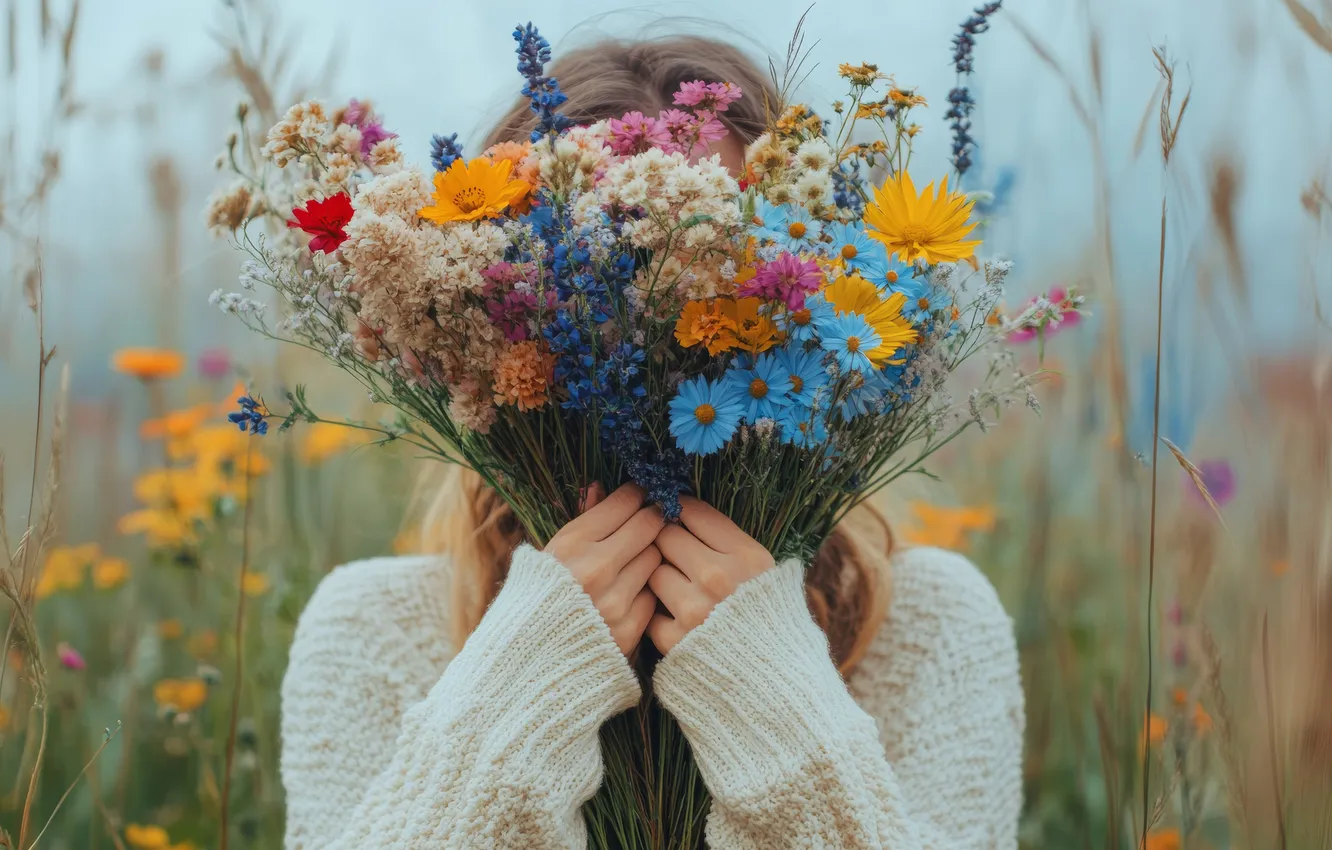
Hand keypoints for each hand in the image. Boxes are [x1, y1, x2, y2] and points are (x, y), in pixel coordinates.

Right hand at [544, 482, 663, 655]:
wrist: (531, 659)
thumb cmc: (539, 598)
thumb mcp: (552, 553)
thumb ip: (582, 520)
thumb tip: (601, 487)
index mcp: (570, 545)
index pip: (624, 503)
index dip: (638, 495)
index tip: (642, 495)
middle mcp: (594, 569)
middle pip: (649, 525)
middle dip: (653, 518)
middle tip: (653, 519)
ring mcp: (614, 600)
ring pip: (655, 558)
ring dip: (650, 556)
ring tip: (634, 561)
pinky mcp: (629, 629)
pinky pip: (652, 595)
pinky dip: (644, 592)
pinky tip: (628, 595)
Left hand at [647, 496, 774, 653]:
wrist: (772, 683)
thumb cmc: (770, 623)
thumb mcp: (768, 575)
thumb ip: (734, 545)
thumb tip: (690, 511)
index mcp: (747, 558)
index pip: (696, 513)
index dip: (680, 507)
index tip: (674, 509)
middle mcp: (719, 579)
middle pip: (667, 535)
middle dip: (665, 538)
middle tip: (668, 546)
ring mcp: (693, 609)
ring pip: (654, 569)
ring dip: (659, 574)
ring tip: (673, 584)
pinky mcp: (673, 639)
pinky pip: (648, 607)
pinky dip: (656, 610)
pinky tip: (669, 613)